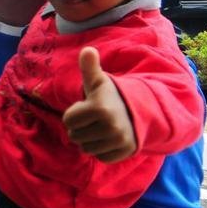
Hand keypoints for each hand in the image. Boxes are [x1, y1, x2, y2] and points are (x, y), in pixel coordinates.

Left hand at [62, 47, 136, 162]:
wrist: (138, 110)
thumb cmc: (110, 96)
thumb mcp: (98, 81)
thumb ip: (89, 67)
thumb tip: (87, 50)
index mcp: (99, 108)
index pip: (68, 121)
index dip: (74, 114)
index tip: (86, 108)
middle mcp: (110, 126)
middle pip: (75, 136)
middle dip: (80, 128)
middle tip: (94, 119)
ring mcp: (118, 141)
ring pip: (86, 149)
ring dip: (89, 140)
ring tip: (100, 128)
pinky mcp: (124, 152)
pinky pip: (100, 157)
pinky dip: (101, 150)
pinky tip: (108, 139)